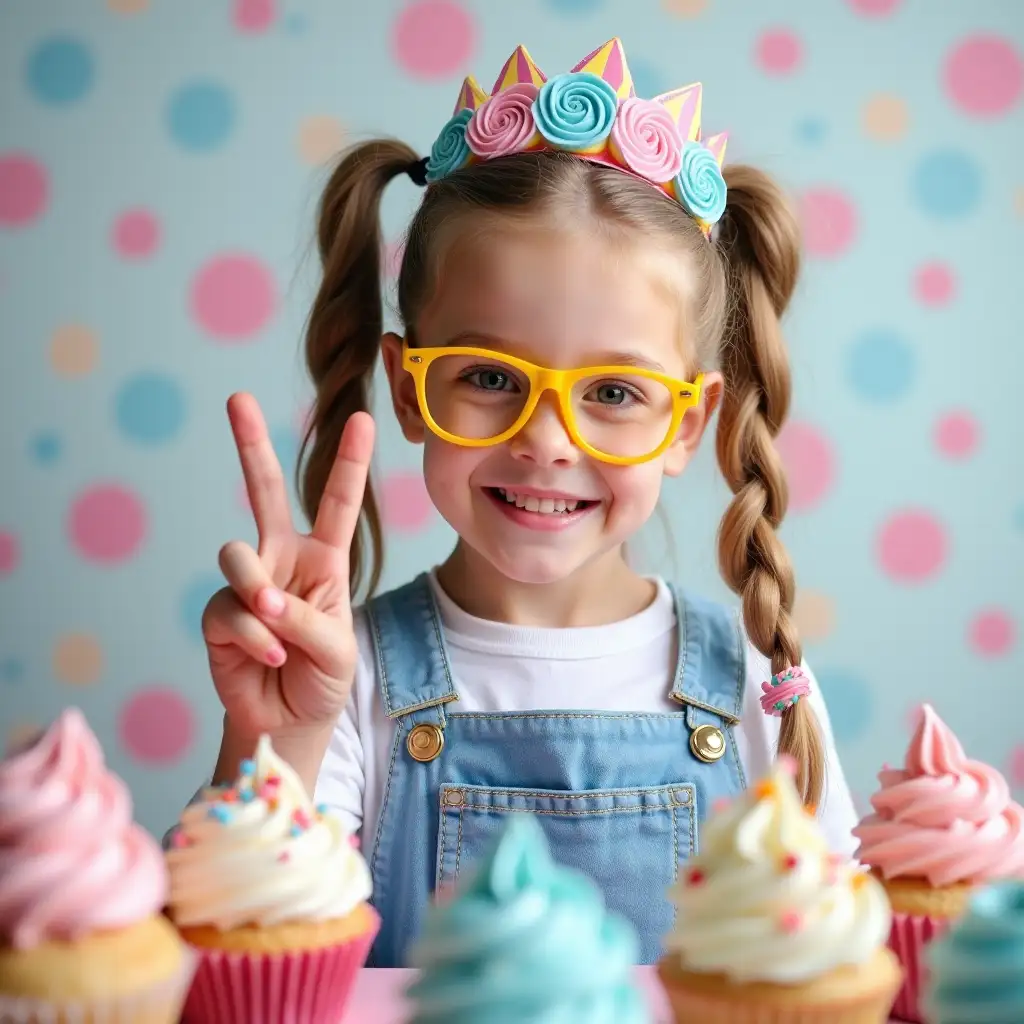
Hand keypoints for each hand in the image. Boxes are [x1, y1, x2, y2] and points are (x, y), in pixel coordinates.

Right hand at [202, 393, 373, 739]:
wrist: (290, 720)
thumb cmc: (323, 676)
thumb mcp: (337, 647)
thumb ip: (306, 618)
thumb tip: (263, 601)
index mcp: (324, 559)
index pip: (338, 502)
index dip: (349, 461)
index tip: (362, 418)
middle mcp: (282, 559)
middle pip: (265, 491)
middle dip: (250, 444)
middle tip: (237, 397)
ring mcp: (248, 582)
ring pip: (237, 553)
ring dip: (259, 592)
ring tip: (279, 628)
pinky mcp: (218, 613)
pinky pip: (229, 608)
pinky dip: (254, 637)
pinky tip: (270, 657)